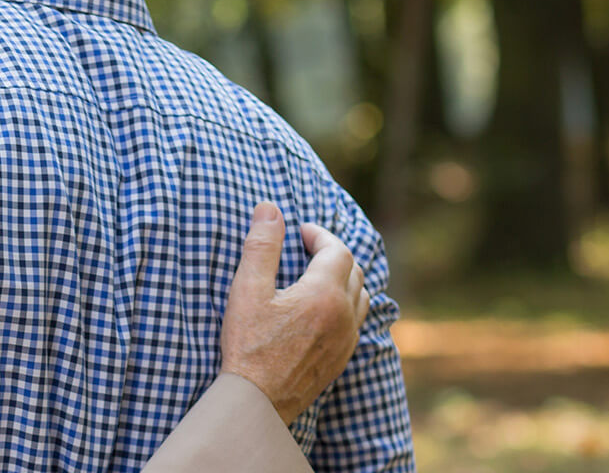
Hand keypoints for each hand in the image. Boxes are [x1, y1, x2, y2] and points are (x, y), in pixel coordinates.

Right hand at [218, 202, 370, 423]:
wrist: (258, 400)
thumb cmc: (249, 345)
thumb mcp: (247, 290)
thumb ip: (262, 246)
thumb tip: (270, 209)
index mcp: (324, 294)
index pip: (337, 250)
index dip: (320, 234)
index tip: (299, 231)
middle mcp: (345, 315)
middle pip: (354, 270)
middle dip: (333, 252)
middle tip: (307, 247)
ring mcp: (347, 339)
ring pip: (361, 296)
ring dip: (344, 277)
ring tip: (318, 273)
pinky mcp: (342, 358)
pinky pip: (357, 321)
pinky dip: (346, 303)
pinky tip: (323, 308)